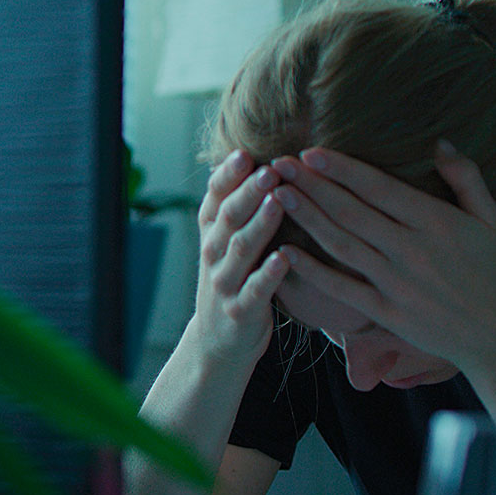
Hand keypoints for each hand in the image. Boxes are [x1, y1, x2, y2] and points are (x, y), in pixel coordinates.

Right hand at [188, 150, 291, 368]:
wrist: (219, 342)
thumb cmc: (234, 279)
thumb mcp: (227, 242)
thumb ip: (237, 207)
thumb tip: (256, 157)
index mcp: (212, 232)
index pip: (214, 197)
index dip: (227, 175)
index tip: (245, 153)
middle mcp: (213, 254)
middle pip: (228, 217)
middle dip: (248, 192)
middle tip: (270, 169)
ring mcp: (225, 283)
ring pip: (241, 249)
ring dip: (260, 223)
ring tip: (279, 200)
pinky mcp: (241, 311)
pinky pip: (256, 290)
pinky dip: (268, 273)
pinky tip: (284, 258)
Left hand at [269, 142, 495, 370]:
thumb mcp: (492, 219)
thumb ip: (466, 178)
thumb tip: (439, 143)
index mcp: (435, 221)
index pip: (378, 187)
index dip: (341, 169)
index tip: (310, 151)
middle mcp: (410, 249)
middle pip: (351, 211)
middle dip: (311, 185)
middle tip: (277, 164)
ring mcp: (395, 283)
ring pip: (341, 244)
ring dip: (306, 217)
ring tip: (276, 195)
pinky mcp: (386, 312)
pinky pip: (342, 288)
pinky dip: (312, 271)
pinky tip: (285, 252)